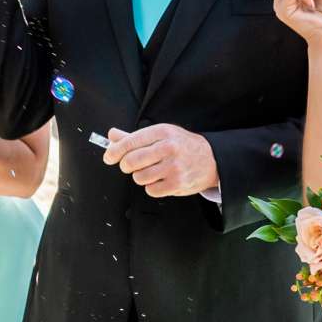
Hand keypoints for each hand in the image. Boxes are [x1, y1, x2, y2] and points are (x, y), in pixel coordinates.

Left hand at [101, 123, 219, 198]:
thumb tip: (112, 135)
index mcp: (162, 132)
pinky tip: (160, 179)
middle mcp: (168, 148)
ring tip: (151, 171)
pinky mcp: (177, 184)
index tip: (108, 157)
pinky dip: (151, 187)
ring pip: (139, 177)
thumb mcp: (161, 134)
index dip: (114, 151)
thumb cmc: (182, 146)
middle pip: (131, 161)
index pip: (130, 142)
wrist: (212, 159)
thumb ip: (135, 137)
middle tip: (129, 166)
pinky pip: (150, 190)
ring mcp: (174, 167)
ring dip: (140, 176)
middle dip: (126, 166)